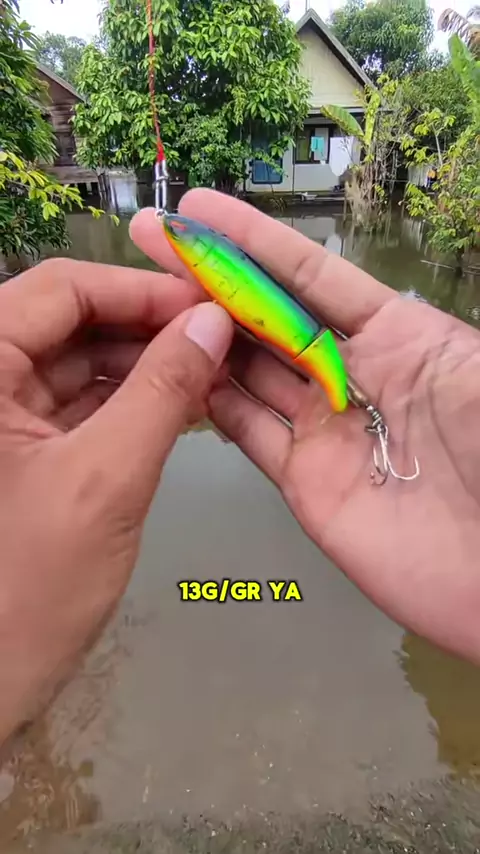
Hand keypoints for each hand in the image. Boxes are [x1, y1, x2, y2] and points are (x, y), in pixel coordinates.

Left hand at [0, 258, 232, 745]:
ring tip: (215, 371)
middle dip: (150, 327)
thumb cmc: (32, 587)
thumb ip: (162, 391)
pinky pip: (82, 405)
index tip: (211, 303)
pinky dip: (131, 401)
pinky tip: (184, 403)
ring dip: (146, 364)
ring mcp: (3, 416)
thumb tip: (214, 321)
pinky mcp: (23, 450)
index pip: (60, 290)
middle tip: (225, 338)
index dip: (140, 289)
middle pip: (72, 321)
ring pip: (81, 362)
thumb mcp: (107, 479)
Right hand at [132, 190, 479, 664]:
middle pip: (270, 318)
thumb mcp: (471, 370)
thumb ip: (410, 330)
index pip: (311, 277)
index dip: (255, 241)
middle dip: (213, 279)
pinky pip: (248, 433)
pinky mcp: (306, 483)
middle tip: (153, 244)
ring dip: (202, 337)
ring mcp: (324, 430)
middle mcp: (351, 375)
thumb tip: (356, 300)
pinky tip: (171, 374)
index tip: (199, 211)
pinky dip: (210, 404)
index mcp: (396, 336)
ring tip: (146, 302)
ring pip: (249, 372)